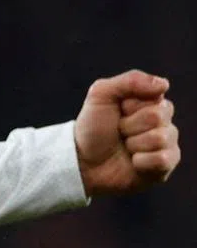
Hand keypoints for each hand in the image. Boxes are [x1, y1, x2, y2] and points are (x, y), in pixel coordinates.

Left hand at [74, 69, 179, 196]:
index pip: (155, 97)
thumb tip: (164, 84)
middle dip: (129, 125)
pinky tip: (132, 162)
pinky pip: (162, 160)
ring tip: (124, 147)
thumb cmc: (93, 128)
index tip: (118, 111)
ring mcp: (166, 144)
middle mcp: (163, 122)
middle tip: (118, 132)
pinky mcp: (165, 166)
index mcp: (151, 102)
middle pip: (157, 117)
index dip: (130, 106)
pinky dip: (141, 162)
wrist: (82, 161)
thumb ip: (130, 81)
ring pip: (159, 139)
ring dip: (133, 144)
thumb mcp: (101, 95)